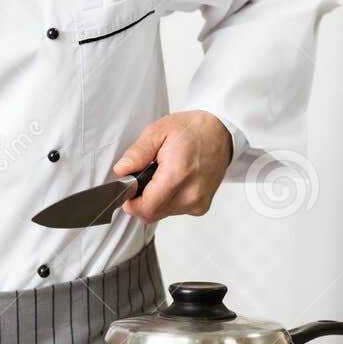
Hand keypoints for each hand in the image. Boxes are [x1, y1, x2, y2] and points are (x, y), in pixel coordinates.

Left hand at [113, 110, 233, 222]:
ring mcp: (198, 202)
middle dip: (140, 200)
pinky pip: (175, 210)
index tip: (127, 191)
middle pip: (152, 214)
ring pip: (162, 214)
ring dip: (154, 200)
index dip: (131, 203)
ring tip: (160, 176)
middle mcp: (191, 194)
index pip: (146, 208)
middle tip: (143, 178)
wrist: (220, 132)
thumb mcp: (158, 132)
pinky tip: (172, 182)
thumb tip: (122, 171)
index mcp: (178, 175)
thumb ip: (137, 153)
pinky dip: (167, 200)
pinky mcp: (202, 206)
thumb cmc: (192, 130)